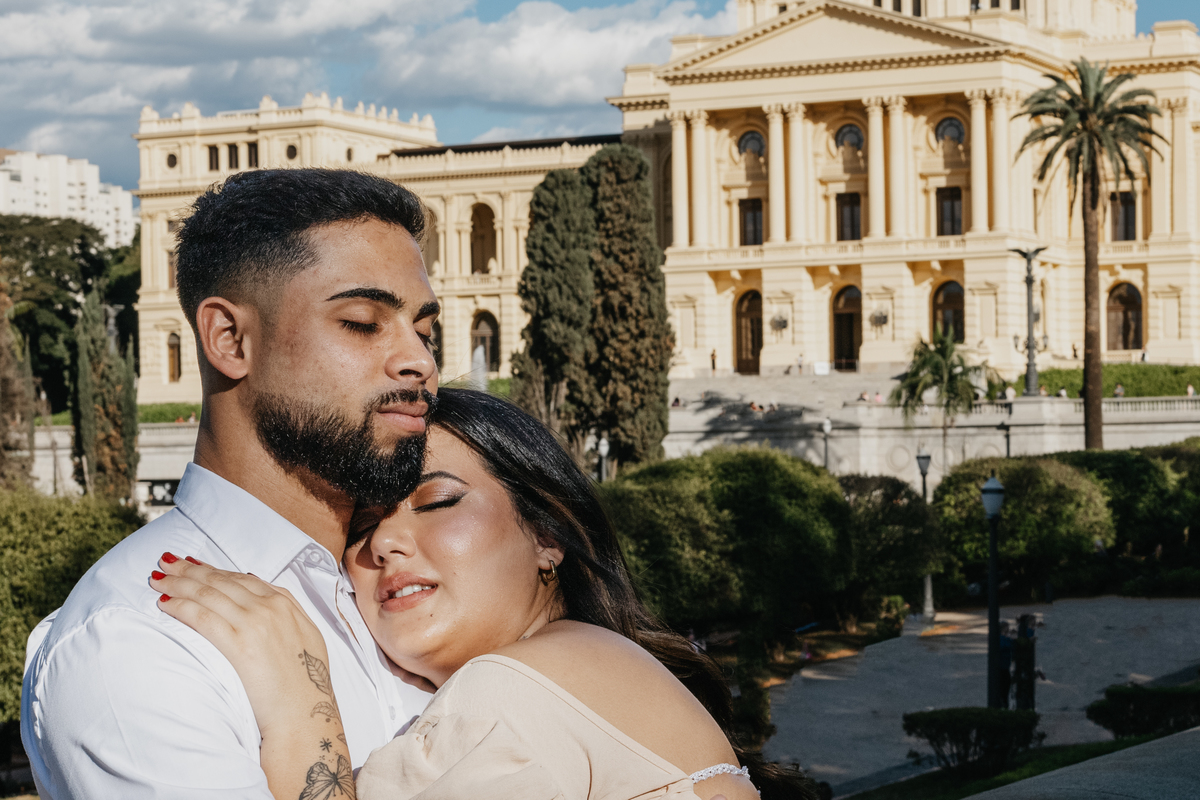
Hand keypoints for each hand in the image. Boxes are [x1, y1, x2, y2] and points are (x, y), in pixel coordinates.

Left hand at [150, 554, 335, 738]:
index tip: (194, 564)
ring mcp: (254, 623)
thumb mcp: (307, 637)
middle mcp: (270, 607)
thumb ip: (287, 610)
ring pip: (209, 594)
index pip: (242, 578)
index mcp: (286, 604)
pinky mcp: (238, 644)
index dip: (215, 570)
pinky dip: (182, 607)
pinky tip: (165, 604)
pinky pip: (203, 617)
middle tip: (167, 561)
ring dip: (180, 584)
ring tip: (159, 579)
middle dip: (191, 570)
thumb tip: (258, 588)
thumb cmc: (305, 684)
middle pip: (222, 581)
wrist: (305, 714)